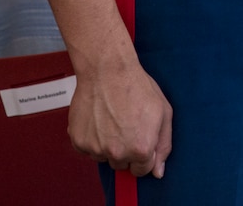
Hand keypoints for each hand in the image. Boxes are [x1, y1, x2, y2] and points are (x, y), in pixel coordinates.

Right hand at [67, 58, 172, 177]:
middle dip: (126, 150)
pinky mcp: (78, 141)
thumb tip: (158, 172)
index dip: (143, 154)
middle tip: (126, 125)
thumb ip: (163, 145)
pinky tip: (98, 119)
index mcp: (140, 149)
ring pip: (103, 157)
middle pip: (122, 164)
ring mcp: (95, 148)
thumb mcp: (163, 112)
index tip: (140, 140)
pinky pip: (87, 149)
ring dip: (107, 144)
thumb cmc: (136, 87)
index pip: (142, 170)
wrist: (107, 70)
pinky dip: (91, 138)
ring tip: (111, 119)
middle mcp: (117, 153)